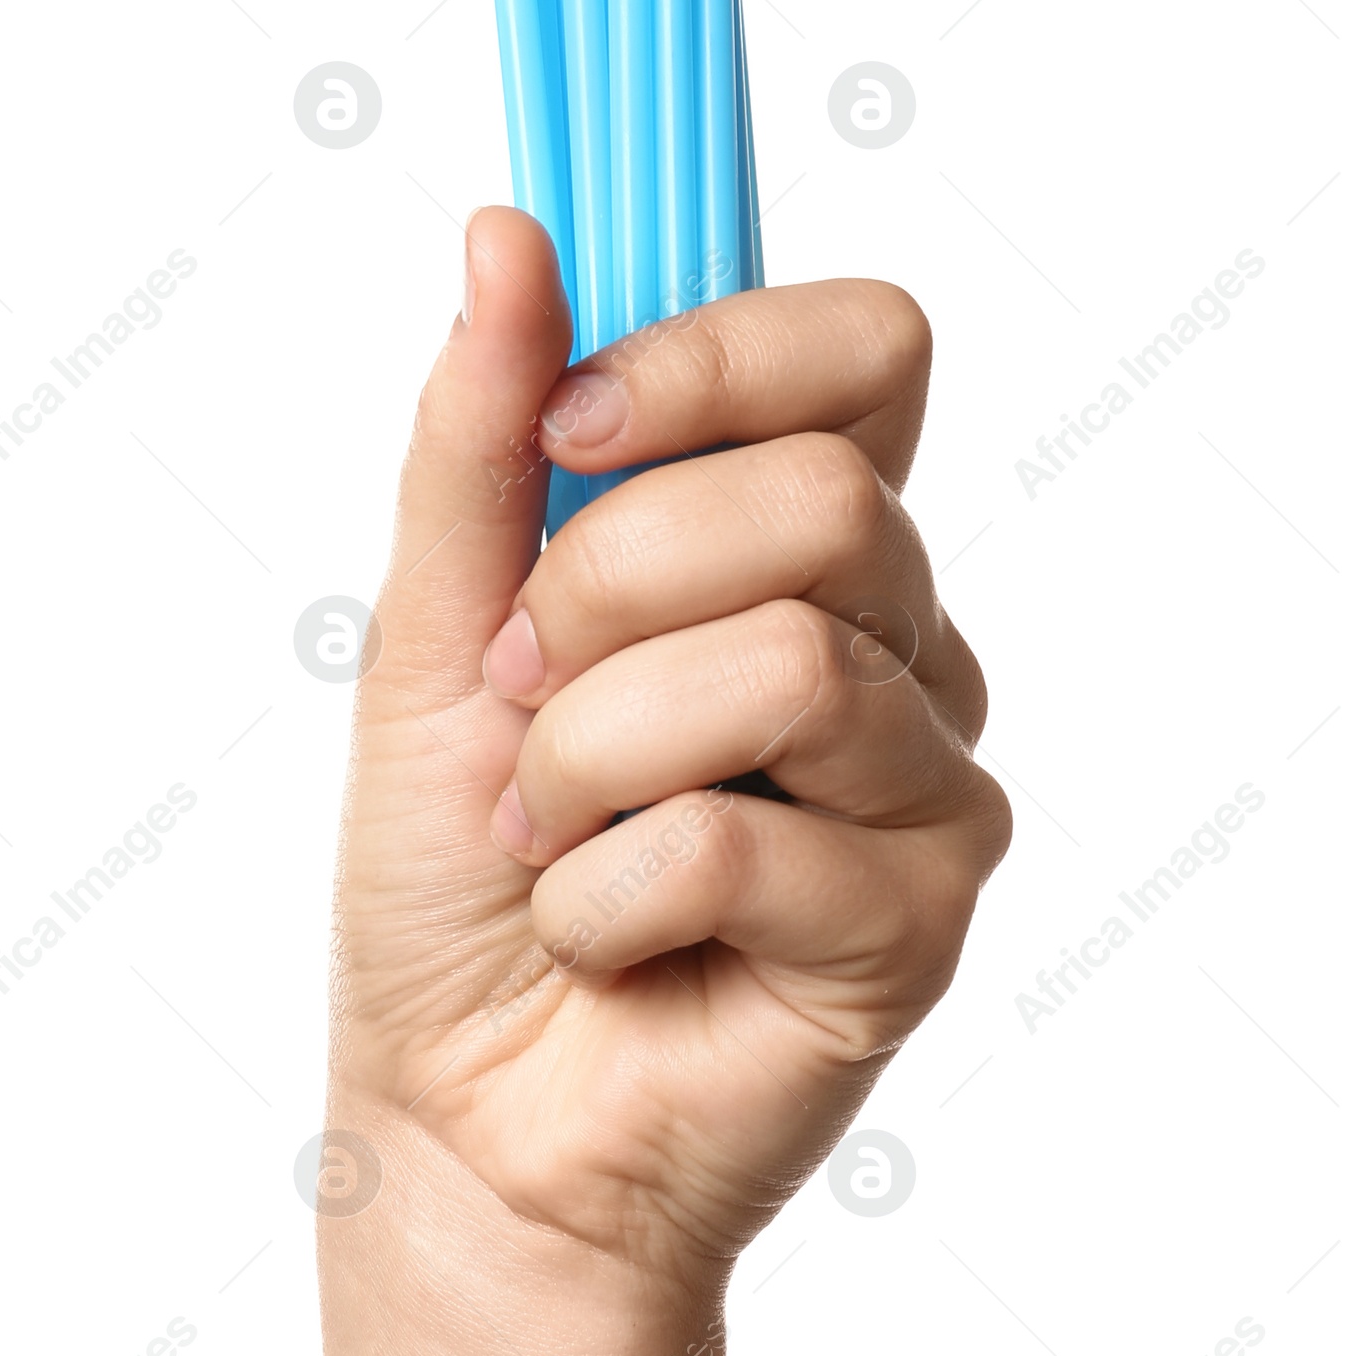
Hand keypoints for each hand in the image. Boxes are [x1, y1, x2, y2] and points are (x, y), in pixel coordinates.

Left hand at [337, 206, 1009, 1285]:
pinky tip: (604, 939)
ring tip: (547, 831)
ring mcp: (924, 779)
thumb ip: (480, 436)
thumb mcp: (431, 630)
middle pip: (823, 498)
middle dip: (606, 592)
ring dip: (586, 757)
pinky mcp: (919, 924)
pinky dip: (606, 893)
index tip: (570, 422)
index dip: (720, 355)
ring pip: (786, 664)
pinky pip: (747, 842)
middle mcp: (895, 637)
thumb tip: (510, 231)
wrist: (460, 1124)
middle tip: (519, 693)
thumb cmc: (454, 881)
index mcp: (796, 536)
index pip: (867, 348)